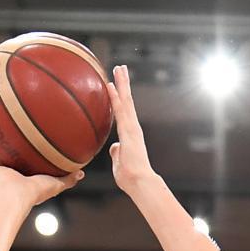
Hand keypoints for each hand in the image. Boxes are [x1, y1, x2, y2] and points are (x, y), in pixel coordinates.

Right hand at [0, 148, 83, 208]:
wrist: (16, 195)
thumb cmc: (37, 191)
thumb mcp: (57, 184)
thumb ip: (69, 179)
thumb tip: (82, 172)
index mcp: (29, 181)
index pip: (32, 169)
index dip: (35, 160)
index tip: (38, 149)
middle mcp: (16, 177)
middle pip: (15, 163)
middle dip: (16, 153)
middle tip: (19, 139)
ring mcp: (3, 174)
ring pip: (0, 160)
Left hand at [107, 64, 155, 193]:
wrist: (140, 183)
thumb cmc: (130, 177)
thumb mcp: (120, 162)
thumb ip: (117, 152)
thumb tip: (113, 146)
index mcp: (130, 134)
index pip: (124, 111)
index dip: (120, 97)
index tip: (116, 84)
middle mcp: (132, 127)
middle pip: (127, 101)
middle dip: (124, 84)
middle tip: (120, 68)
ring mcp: (132, 128)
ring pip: (126, 101)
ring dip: (122, 84)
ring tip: (119, 68)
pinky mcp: (129, 131)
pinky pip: (120, 110)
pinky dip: (115, 97)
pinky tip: (109, 85)